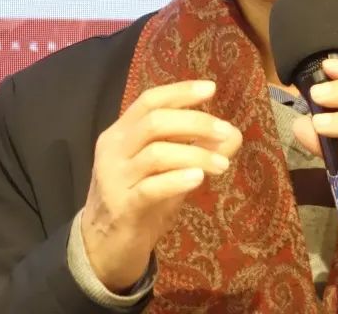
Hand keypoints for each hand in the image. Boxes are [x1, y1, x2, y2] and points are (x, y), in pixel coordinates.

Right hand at [79, 79, 242, 291]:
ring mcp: (114, 179)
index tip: (211, 89)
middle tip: (225, 131)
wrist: (103, 248)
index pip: (149, 101)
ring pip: (156, 154)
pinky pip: (151, 188)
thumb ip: (195, 151)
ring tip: (223, 164)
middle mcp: (113, 150)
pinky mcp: (122, 207)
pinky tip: (199, 178)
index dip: (180, 92)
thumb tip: (233, 134)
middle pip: (154, 122)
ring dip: (195, 154)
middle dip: (194, 122)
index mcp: (120, 134)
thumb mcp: (168, 172)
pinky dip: (178, 179)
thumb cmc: (138, 202)